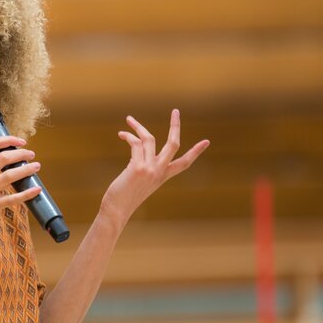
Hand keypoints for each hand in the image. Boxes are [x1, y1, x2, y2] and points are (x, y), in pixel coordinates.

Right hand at [0, 136, 42, 242]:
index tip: (21, 142)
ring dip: (26, 170)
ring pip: (9, 176)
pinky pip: (13, 198)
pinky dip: (27, 193)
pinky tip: (36, 189)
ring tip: (36, 167)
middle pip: (3, 158)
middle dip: (21, 154)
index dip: (8, 140)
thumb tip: (7, 158)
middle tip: (31, 154)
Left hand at [101, 109, 209, 224]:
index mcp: (162, 177)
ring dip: (138, 126)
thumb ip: (142, 164)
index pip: (184, 163)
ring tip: (129, 119)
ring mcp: (150, 169)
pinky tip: (122, 134)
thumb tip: (136, 144)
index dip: (196, 152)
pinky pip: (135, 143)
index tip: (207, 141)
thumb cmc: (123, 198)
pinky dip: (128, 136)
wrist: (116, 210)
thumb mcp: (137, 180)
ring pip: (149, 138)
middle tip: (176, 111)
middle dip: (175, 126)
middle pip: (174, 144)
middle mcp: (159, 172)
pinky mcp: (138, 167)